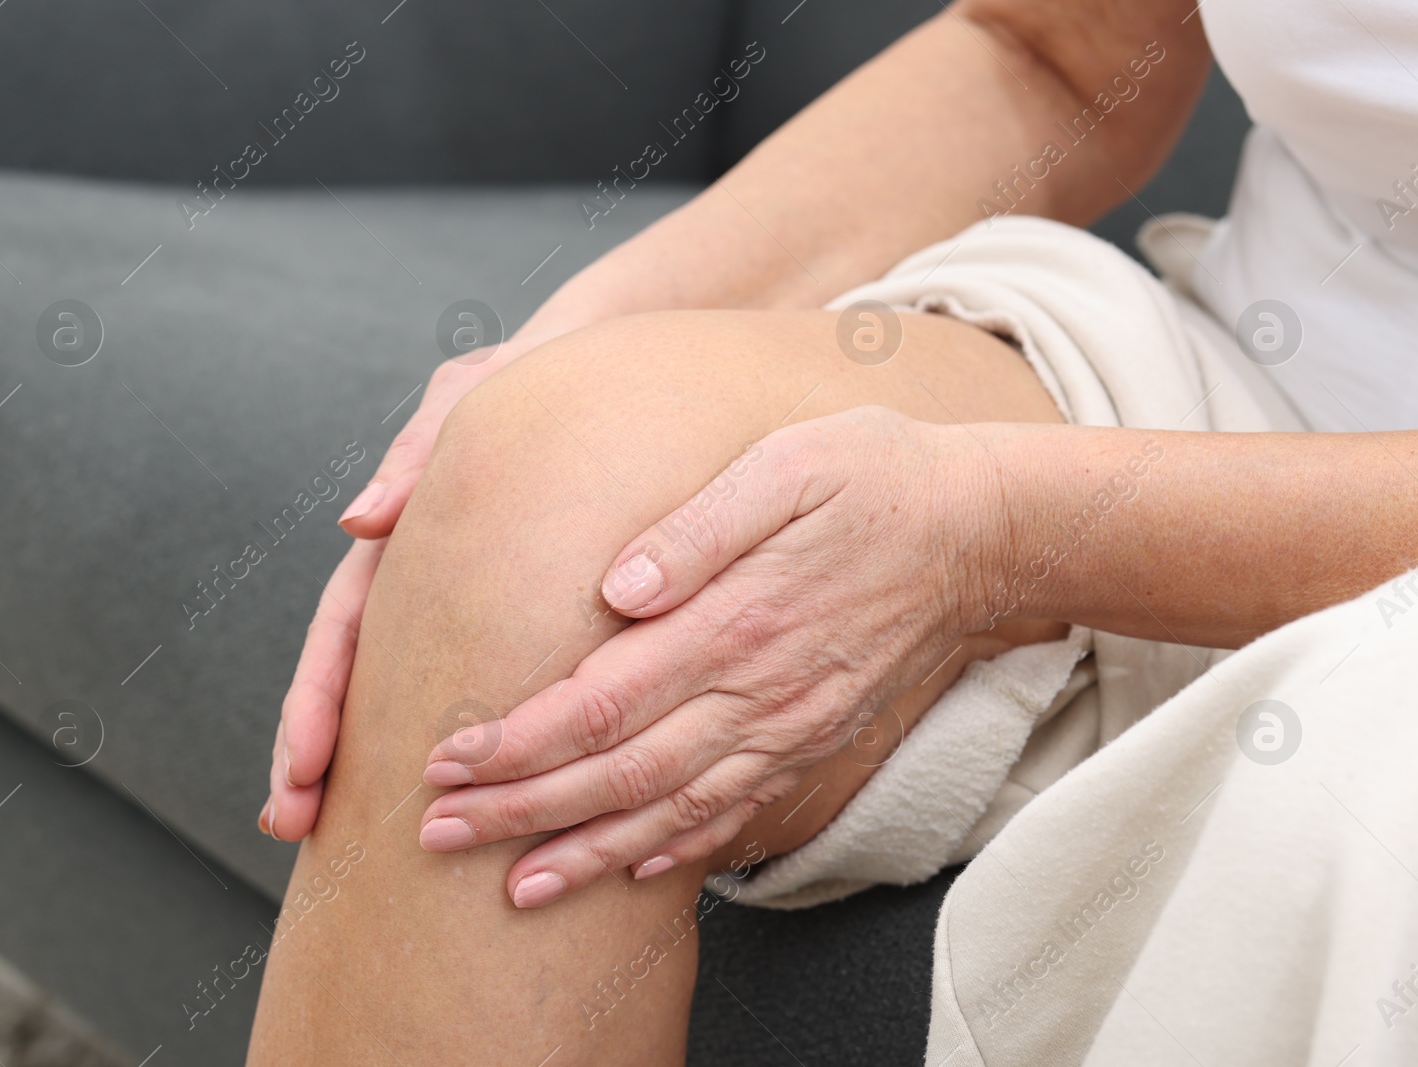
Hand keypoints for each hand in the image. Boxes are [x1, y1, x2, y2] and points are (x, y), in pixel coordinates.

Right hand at [261, 329, 555, 840]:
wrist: (597, 352)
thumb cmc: (528, 369)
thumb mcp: (469, 394)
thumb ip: (417, 456)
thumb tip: (356, 526)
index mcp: (401, 531)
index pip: (344, 630)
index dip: (316, 702)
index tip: (299, 771)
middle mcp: (419, 570)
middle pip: (356, 672)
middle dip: (315, 748)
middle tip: (292, 824)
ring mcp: (460, 587)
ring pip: (402, 680)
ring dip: (363, 751)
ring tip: (331, 825)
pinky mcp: (510, 594)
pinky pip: (469, 667)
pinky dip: (441, 720)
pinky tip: (446, 780)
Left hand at [413, 406, 1007, 905]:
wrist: (979, 533)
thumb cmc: (873, 479)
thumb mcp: (787, 465)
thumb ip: (698, 526)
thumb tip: (615, 583)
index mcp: (735, 622)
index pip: (601, 700)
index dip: (519, 741)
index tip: (447, 759)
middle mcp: (758, 694)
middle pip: (620, 773)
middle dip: (523, 811)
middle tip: (439, 834)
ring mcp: (790, 730)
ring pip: (672, 812)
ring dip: (587, 852)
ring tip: (516, 884)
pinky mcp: (814, 742)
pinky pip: (739, 813)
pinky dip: (680, 852)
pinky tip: (634, 872)